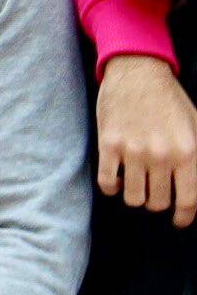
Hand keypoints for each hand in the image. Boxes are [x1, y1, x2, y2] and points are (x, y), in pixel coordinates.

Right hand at [100, 55, 196, 224]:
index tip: (179, 221)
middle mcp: (161, 155)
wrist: (138, 73)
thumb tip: (193, 182)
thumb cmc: (169, 100)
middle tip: (157, 195)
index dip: (184, 216)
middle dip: (158, 203)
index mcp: (188, 151)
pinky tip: (117, 180)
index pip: (188, 199)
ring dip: (136, 197)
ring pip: (133, 197)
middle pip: (158, 202)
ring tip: (137, 186)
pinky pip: (107, 182)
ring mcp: (132, 151)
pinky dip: (112, 188)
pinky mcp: (108, 145)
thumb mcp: (196, 126)